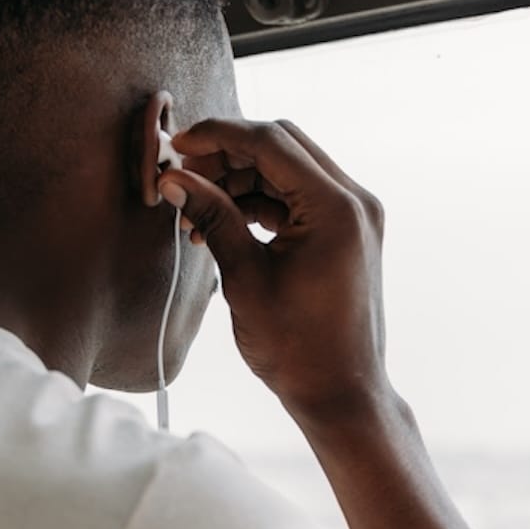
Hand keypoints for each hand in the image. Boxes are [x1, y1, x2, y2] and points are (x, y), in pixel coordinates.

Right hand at [159, 118, 390, 420]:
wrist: (340, 393)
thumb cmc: (297, 348)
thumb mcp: (245, 279)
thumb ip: (212, 218)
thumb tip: (174, 178)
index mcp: (336, 208)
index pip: (271, 142)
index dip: (218, 135)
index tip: (178, 144)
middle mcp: (354, 201)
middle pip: (282, 146)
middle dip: (227, 154)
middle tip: (183, 176)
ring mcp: (354, 215)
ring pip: (287, 169)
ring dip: (239, 180)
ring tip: (195, 212)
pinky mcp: (346, 231)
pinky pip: (297, 196)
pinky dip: (258, 202)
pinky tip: (220, 224)